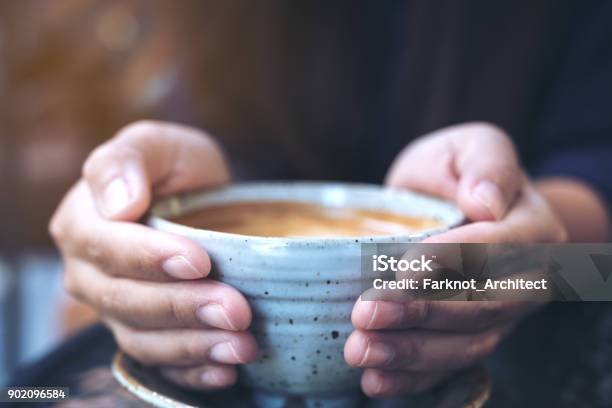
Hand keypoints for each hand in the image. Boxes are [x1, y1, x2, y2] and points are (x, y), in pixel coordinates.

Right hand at [50, 121, 256, 389]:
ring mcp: (115, 308)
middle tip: (236, 310)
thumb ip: (126, 161)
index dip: (150, 258)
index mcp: (82, 223)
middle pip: (126, 300)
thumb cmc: (175, 166)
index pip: (107, 247)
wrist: (198, 197)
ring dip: (193, 346)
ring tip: (242, 345)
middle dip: (183, 307)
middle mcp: (89, 273)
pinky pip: (159, 362)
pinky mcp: (144, 332)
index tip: (199, 261)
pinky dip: (191, 371)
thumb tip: (118, 203)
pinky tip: (226, 370)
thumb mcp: (157, 145)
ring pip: (142, 338)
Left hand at [345, 122, 566, 396]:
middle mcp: (529, 279)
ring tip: (361, 352)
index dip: (448, 263)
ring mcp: (504, 314)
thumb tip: (488, 201)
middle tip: (365, 316)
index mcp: (533, 228)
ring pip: (466, 344)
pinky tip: (376, 380)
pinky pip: (452, 364)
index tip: (399, 272)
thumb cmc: (458, 169)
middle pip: (480, 307)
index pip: (494, 250)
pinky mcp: (477, 335)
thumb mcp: (472, 146)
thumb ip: (487, 163)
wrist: (458, 202)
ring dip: (411, 354)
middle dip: (420, 315)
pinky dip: (415, 378)